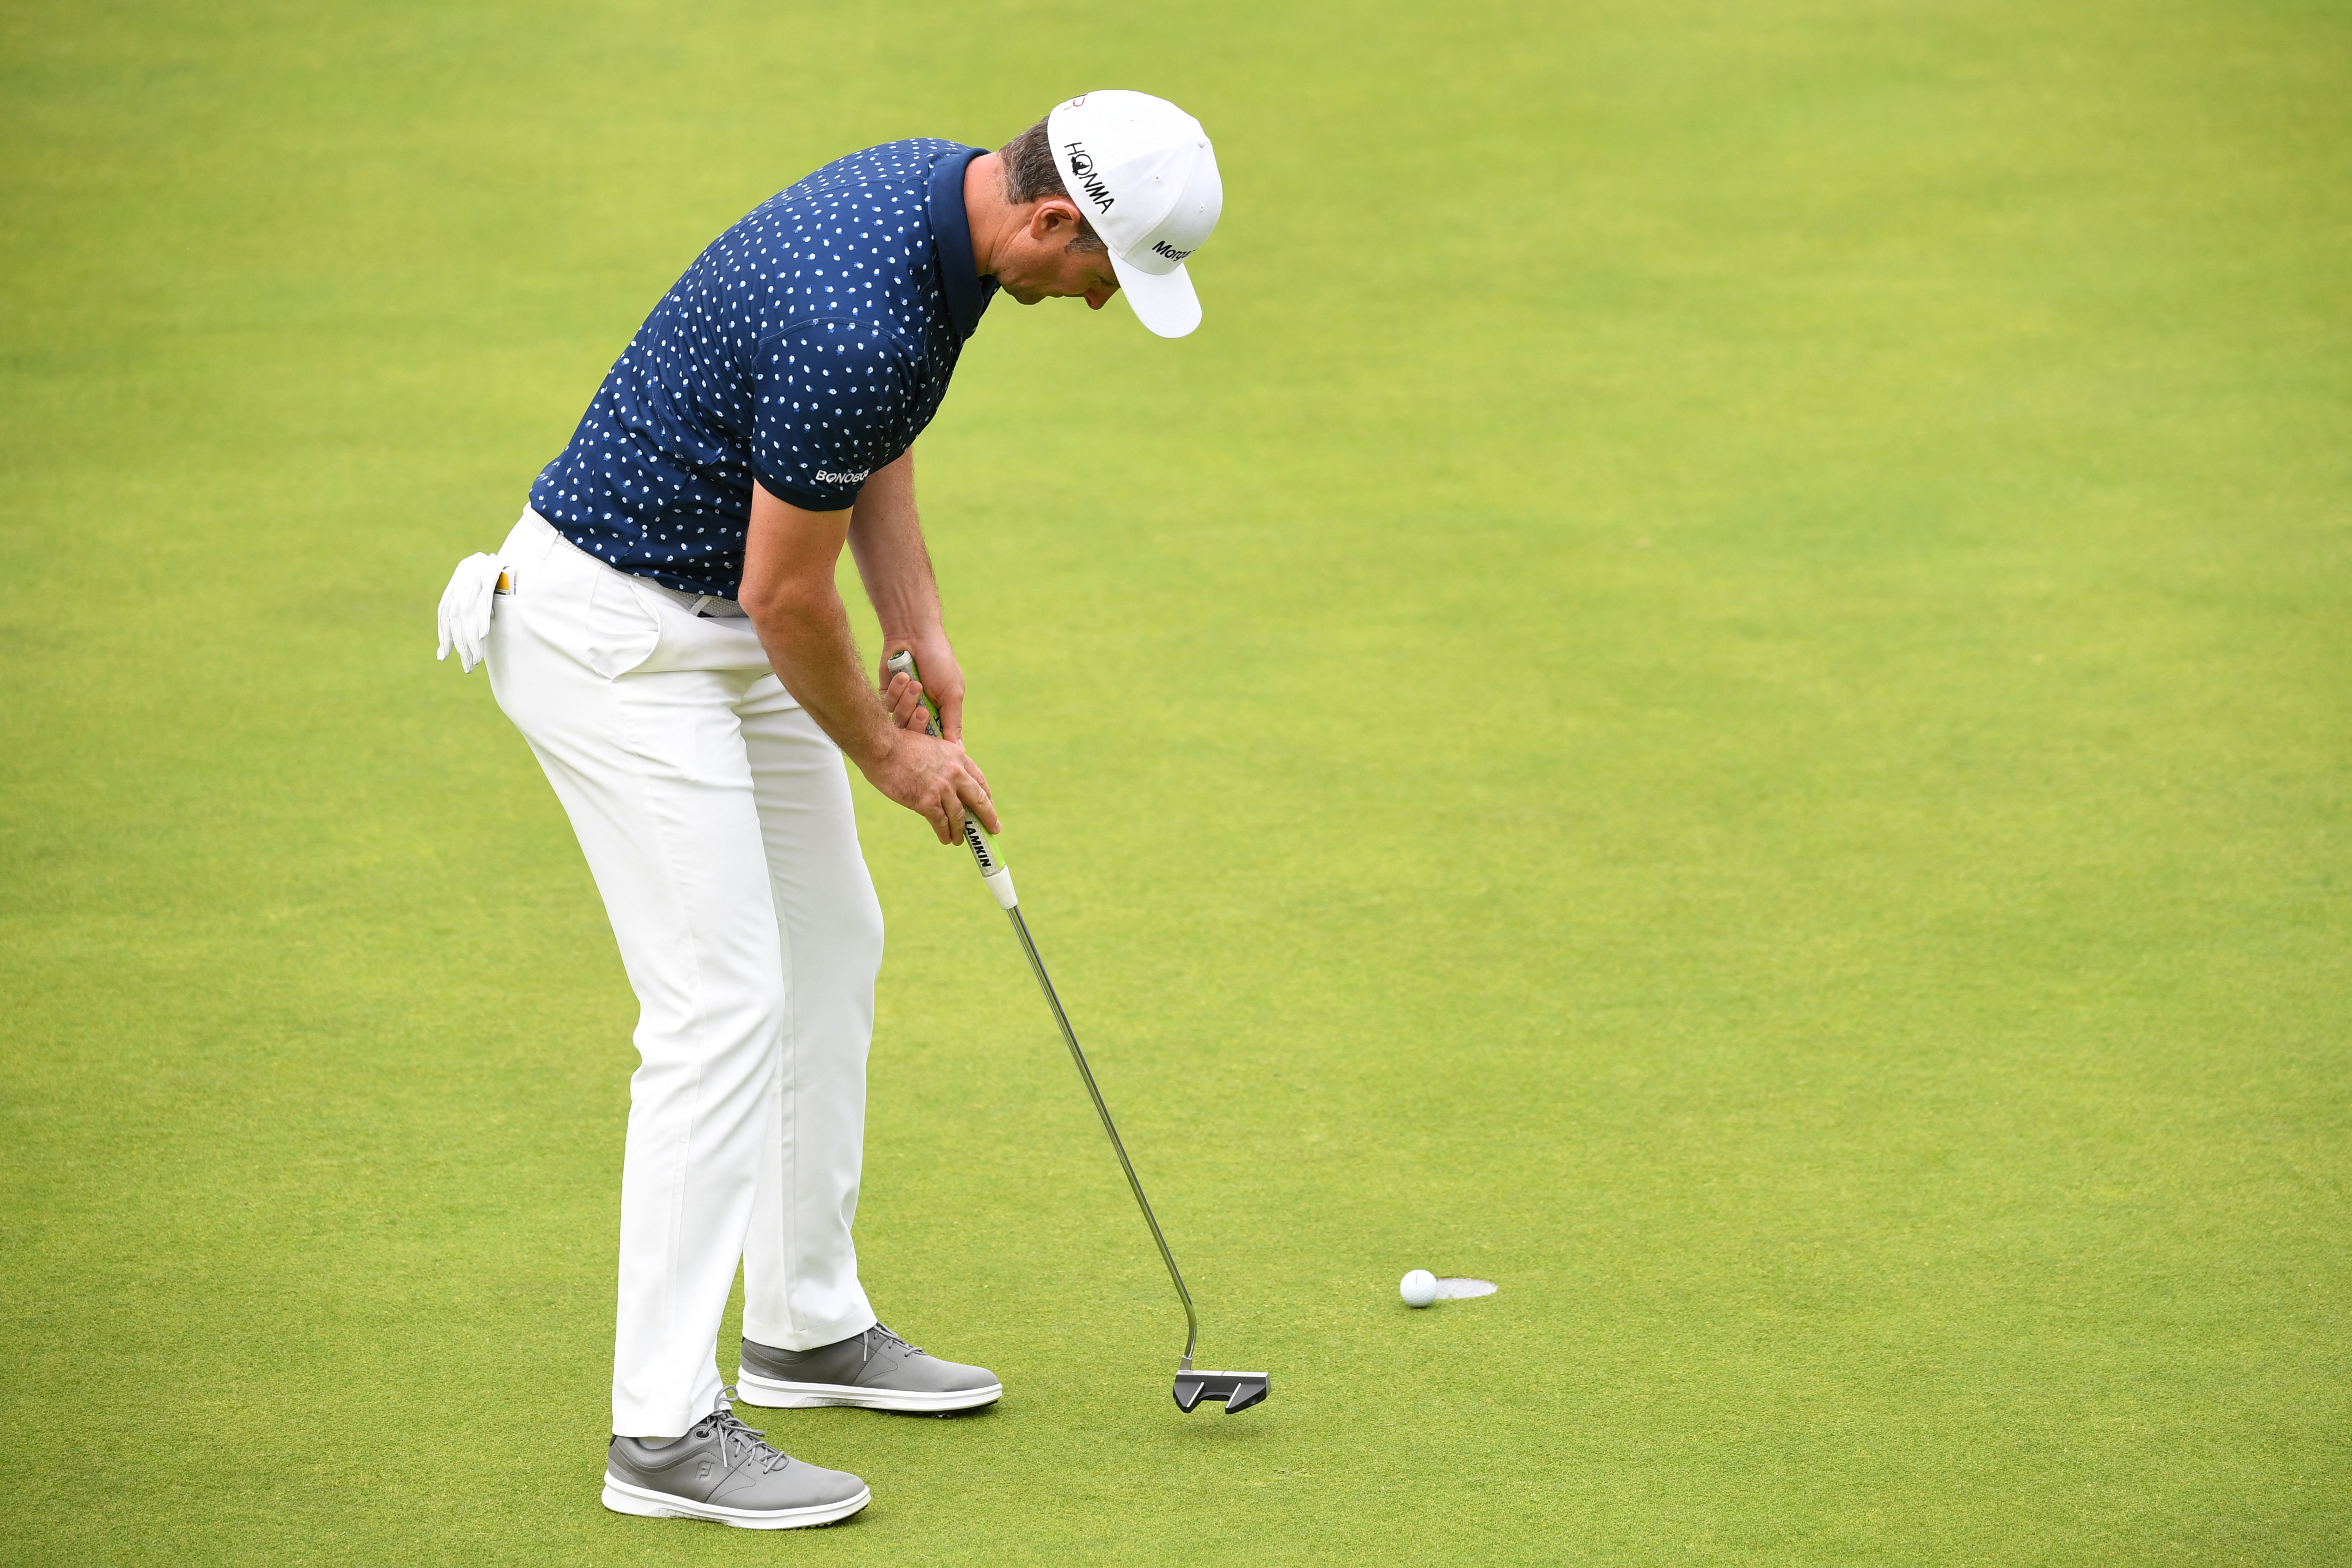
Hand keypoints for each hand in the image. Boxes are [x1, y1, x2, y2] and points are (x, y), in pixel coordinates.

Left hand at [436, 552, 507, 672]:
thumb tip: (474, 633)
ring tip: (477, 659)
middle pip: (455, 616)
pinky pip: (483, 600)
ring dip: (472, 638)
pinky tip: (483, 636)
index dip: (444, 634)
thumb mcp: (481, 587)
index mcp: (456, 581)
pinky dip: (483, 619)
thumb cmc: (501, 573)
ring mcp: (475, 574)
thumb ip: (473, 605)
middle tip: (467, 665)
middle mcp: (461, 577)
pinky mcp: (490, 572)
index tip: (444, 656)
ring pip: (468, 612)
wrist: (513, 550)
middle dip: (459, 643)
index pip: (444, 612)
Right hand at [859, 725, 999, 844]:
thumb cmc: (899, 744)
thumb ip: (942, 759)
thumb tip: (944, 773)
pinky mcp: (927, 802)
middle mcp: (955, 773)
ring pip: (959, 816)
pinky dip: (944, 833)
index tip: (989, 804)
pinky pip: (941, 823)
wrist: (881, 746)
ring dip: (960, 831)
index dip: (986, 795)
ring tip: (959, 840)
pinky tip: (945, 839)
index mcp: (957, 756)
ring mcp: (942, 788)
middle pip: (978, 800)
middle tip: (993, 828)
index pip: (979, 779)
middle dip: (988, 817)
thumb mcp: (930, 744)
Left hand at [880, 631, 966, 739]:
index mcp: (941, 715)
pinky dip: (896, 692)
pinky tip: (902, 676)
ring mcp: (904, 706)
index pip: (937, 742)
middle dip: (917, 723)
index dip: (934, 744)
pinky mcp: (888, 697)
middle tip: (922, 709)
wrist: (913, 636)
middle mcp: (921, 714)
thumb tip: (958, 751)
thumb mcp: (953, 693)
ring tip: (914, 683)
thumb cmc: (939, 662)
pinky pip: (887, 707)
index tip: (933, 738)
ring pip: (900, 723)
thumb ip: (953, 722)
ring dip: (907, 703)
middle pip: (916, 738)